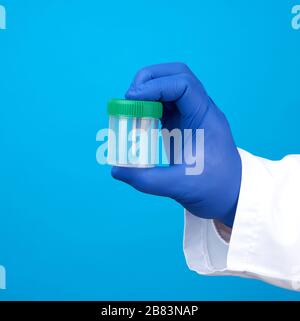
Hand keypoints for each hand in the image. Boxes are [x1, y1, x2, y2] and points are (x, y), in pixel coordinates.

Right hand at [111, 63, 241, 226]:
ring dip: (148, 90)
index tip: (132, 99)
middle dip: (150, 79)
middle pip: (178, 75)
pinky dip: (149, 104)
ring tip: (130, 106)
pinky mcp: (182, 124)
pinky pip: (165, 104)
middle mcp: (200, 110)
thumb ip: (146, 179)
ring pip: (170, 86)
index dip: (155, 85)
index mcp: (206, 118)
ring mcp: (191, 115)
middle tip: (129, 97)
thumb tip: (116, 170)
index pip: (183, 84)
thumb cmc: (213, 188)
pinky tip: (137, 118)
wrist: (230, 194)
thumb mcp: (180, 186)